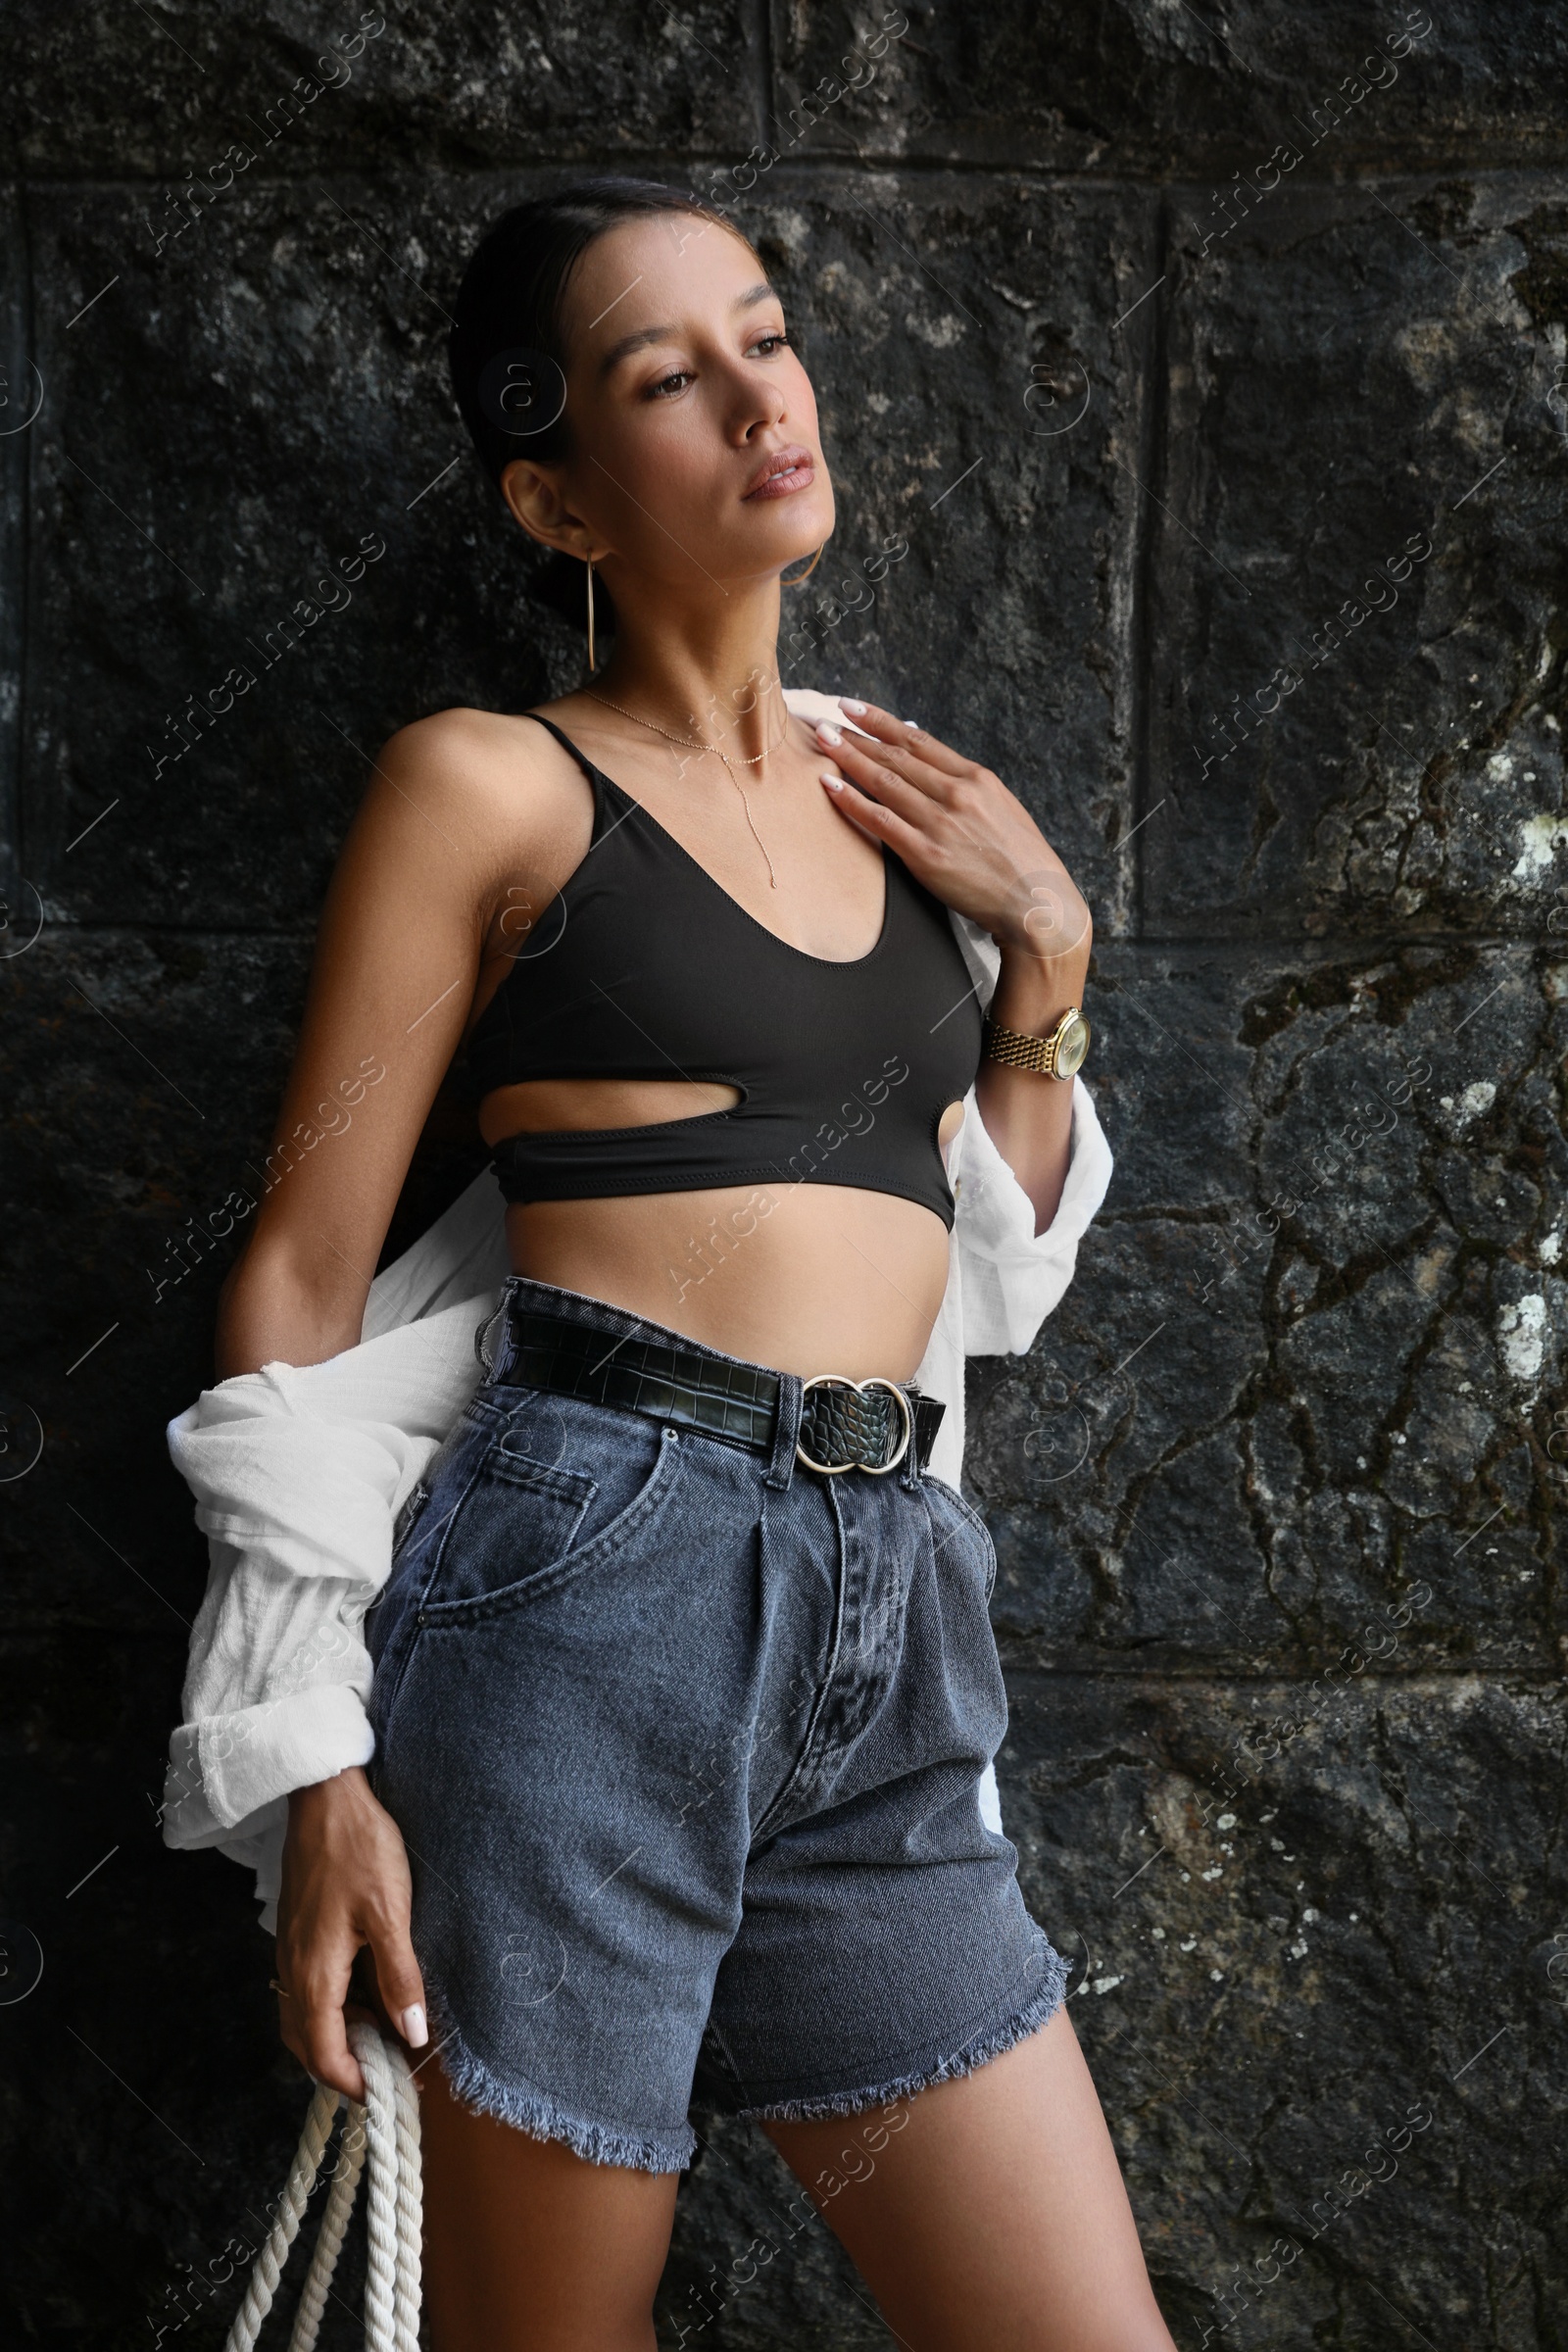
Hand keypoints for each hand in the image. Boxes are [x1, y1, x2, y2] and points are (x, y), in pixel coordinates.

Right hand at [273, 1765, 428, 2100]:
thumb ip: (401, 1977)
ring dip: (337, 2039)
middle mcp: (294, 1969)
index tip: (388, 2094)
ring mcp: (292, 1951)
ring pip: (304, 2018)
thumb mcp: (390, 1913)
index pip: (324, 2053)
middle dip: (342, 2068)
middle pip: (307, 2044)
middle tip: (387, 2074)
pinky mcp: (299, 1933)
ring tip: (381, 2039)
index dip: (354, 2082)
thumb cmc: (358, 1849)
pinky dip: (331, 2009)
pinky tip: (365, 1996)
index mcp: (315, 1973)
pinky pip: (307, 1991)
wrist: (324, 1797)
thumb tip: (413, 2033)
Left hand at [812, 699, 1091, 962]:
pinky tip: (830, 786)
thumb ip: (966, 786)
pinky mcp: (926, 855)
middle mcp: (957, 794)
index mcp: (976, 778)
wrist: (1036, 902)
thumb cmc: (1019, 859)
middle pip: (896, 756)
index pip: (918, 740)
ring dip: (849, 759)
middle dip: (855, 736)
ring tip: (822, 743)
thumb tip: (931, 765)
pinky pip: (880, 821)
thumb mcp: (1001, 808)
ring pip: (884, 782)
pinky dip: (852, 801)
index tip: (852, 708)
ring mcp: (940, 823)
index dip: (880, 722)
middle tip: (824, 722)